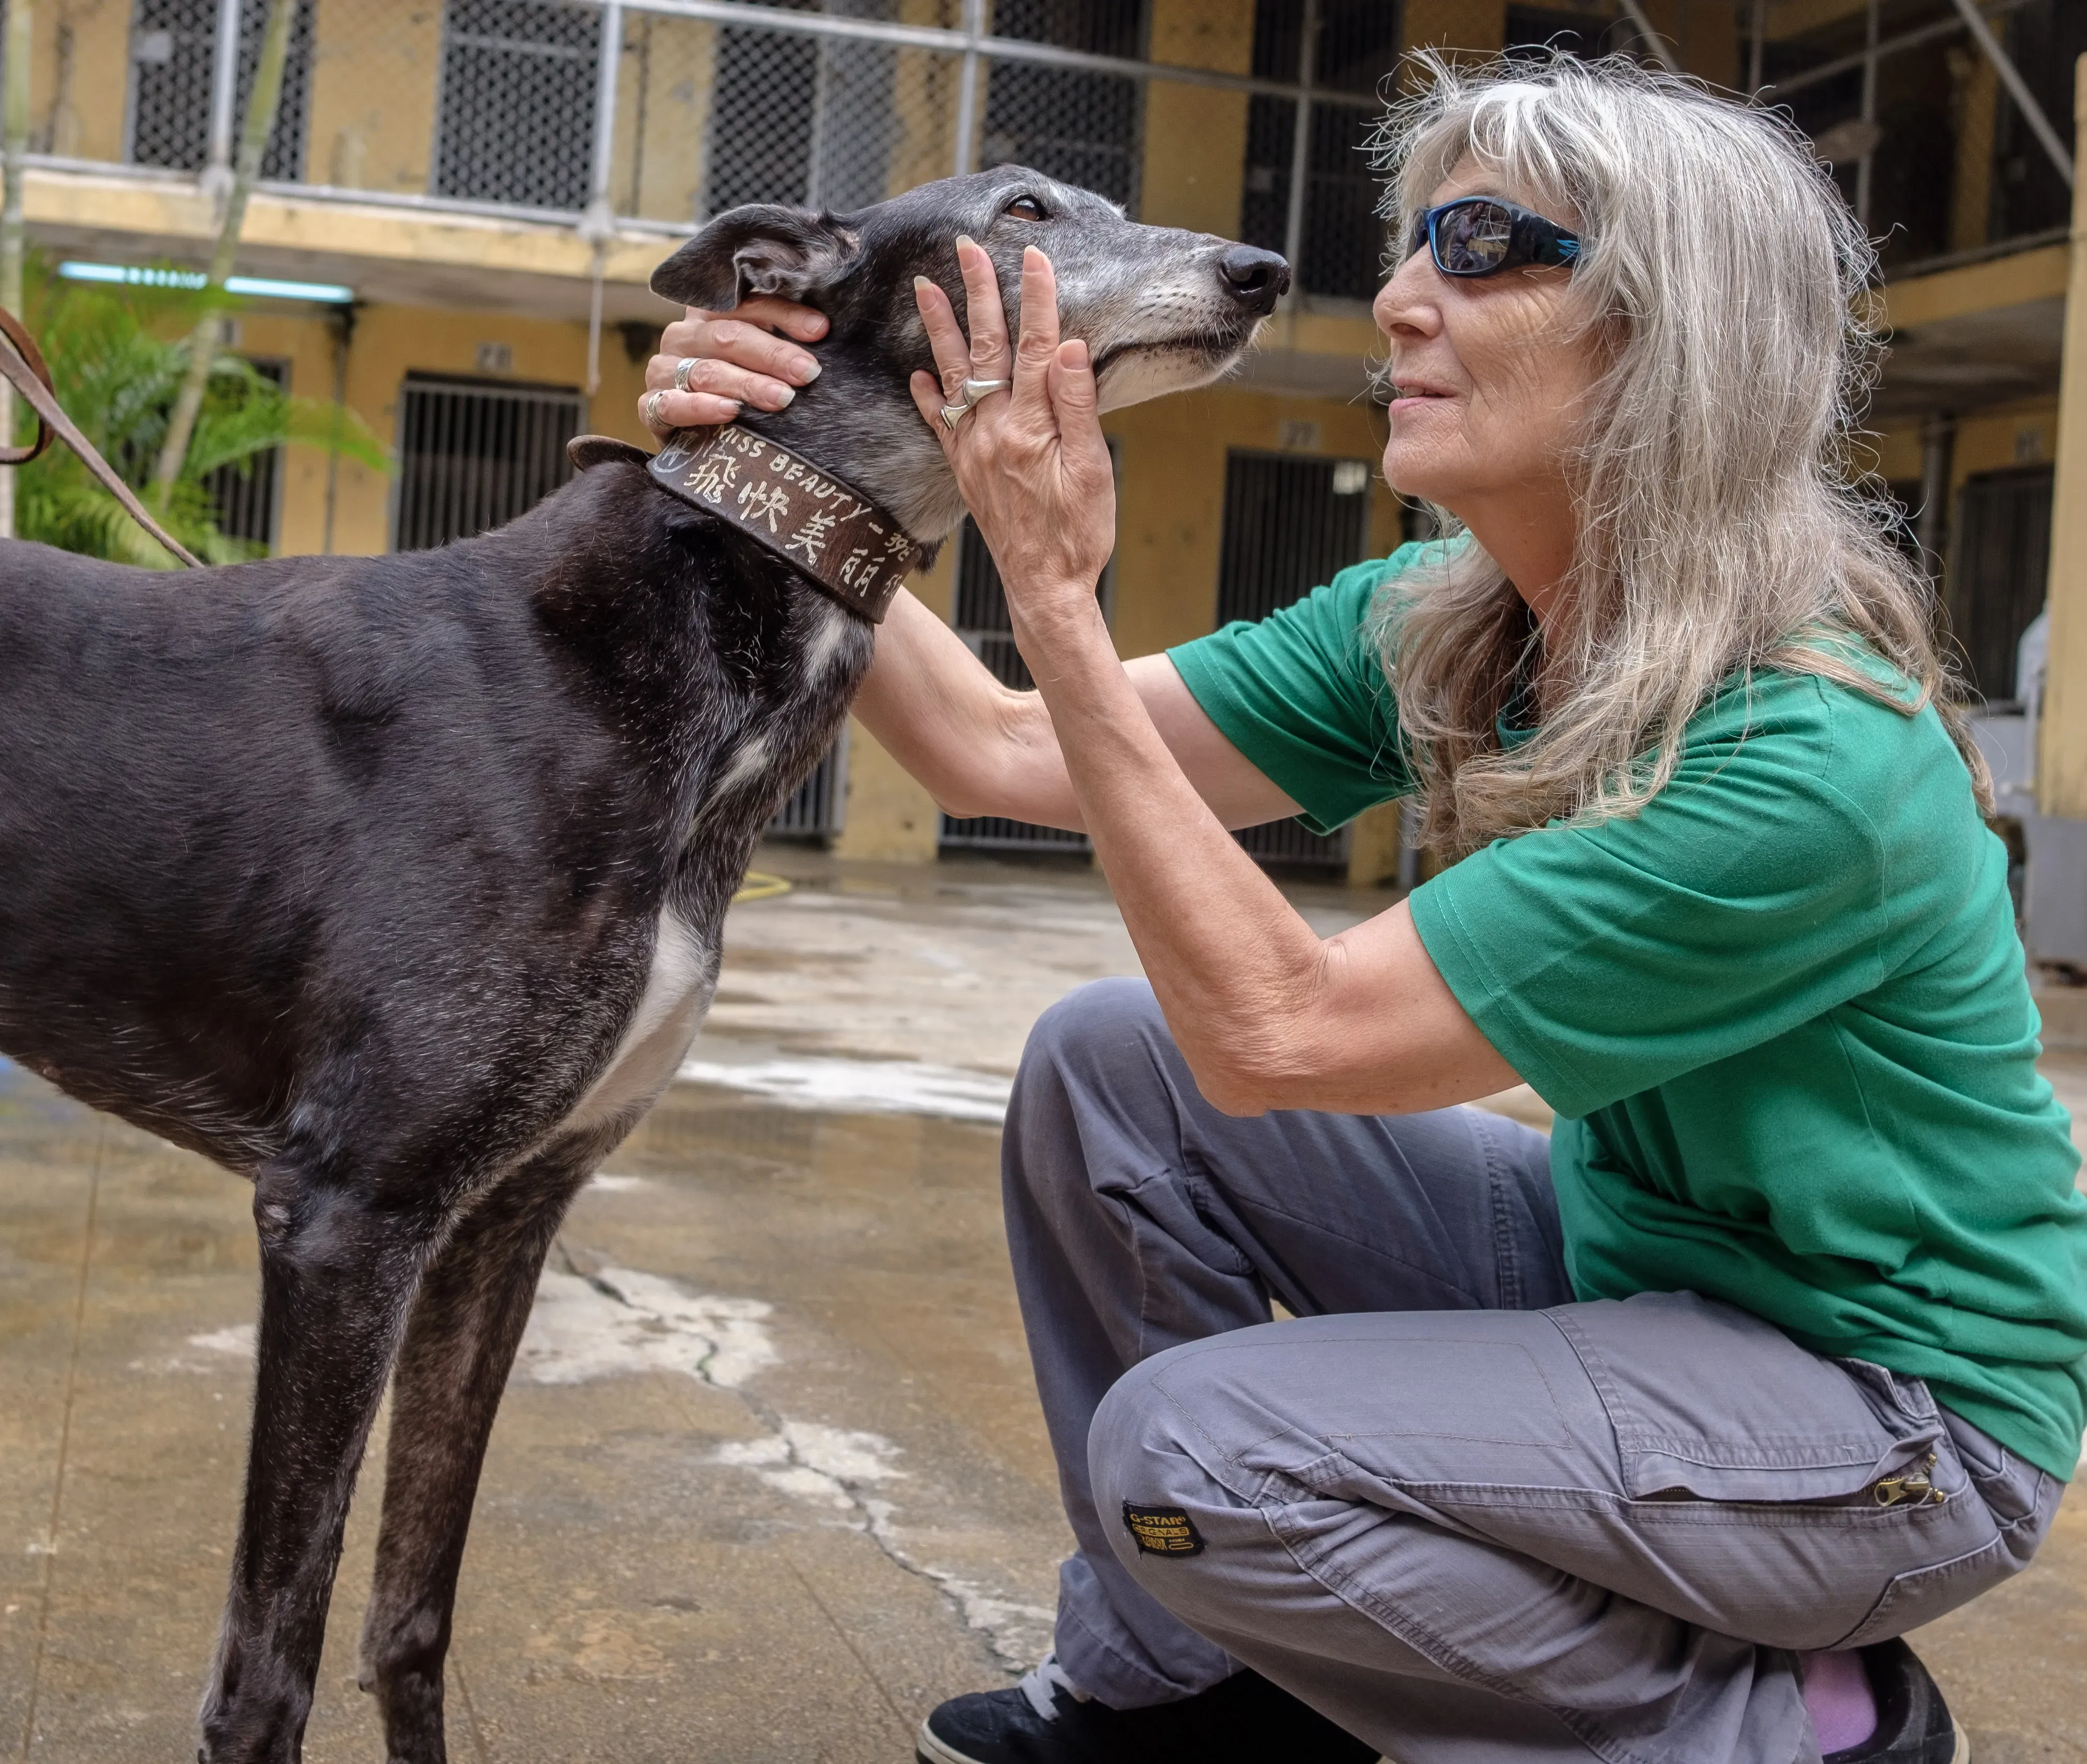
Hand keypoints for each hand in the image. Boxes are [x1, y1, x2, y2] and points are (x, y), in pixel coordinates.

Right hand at [640, 297, 825, 434]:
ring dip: (747, 384)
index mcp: (709, 314)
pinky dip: (701, 408)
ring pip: (706, 370)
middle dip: (773, 354)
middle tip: (808, 373)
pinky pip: (672, 404)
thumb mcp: (762, 365)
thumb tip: (826, 333)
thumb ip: (783, 343)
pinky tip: (730, 412)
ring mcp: (663, 370)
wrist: (698, 443)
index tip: (821, 330)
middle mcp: (683, 336)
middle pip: (728, 336)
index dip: (784, 314)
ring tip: (782, 399)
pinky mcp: (650, 406)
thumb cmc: (741, 395)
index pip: (746, 303)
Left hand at [909, 240, 1115, 636]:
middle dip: (978, 293)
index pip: (1034, 347)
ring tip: (924, 287)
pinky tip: (919, 372)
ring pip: (954, 375)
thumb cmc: (1078, 536)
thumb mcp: (1092, 471)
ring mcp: (974, 450)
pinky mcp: (965, 471)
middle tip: (968, 248)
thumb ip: (1077, 406)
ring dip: (941, 328)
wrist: (1043, 590)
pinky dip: (928, 394)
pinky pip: (940, 423)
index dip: (1036, 299)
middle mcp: (993, 432)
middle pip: (986, 348)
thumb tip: (1069, 347)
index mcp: (1030, 427)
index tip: (1034, 255)